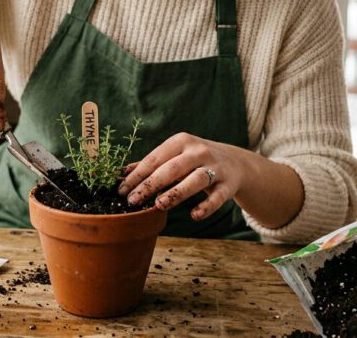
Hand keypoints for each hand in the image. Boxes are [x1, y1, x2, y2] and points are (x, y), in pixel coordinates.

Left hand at [117, 133, 248, 220]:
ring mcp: (215, 168)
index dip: (138, 175)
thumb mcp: (174, 155)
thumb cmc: (195, 160)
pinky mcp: (228, 185)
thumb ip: (151, 164)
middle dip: (151, 184)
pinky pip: (217, 197)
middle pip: (173, 168)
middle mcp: (199, 151)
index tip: (122, 190)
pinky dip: (206, 206)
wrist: (234, 161)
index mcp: (181, 141)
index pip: (155, 158)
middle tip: (134, 200)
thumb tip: (121, 173)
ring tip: (159, 205)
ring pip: (195, 180)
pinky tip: (194, 215)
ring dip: (177, 192)